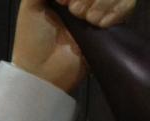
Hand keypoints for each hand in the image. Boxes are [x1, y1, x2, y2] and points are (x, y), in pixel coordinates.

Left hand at [13, 0, 137, 92]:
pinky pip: (127, 6)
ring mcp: (100, 12)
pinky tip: (100, 24)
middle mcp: (86, 1)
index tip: (63, 1)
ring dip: (103, 2)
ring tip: (87, 20)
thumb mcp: (32, 5)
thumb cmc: (32, 41)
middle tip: (75, 12)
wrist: (43, 73)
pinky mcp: (111, 27)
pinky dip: (116, 11)